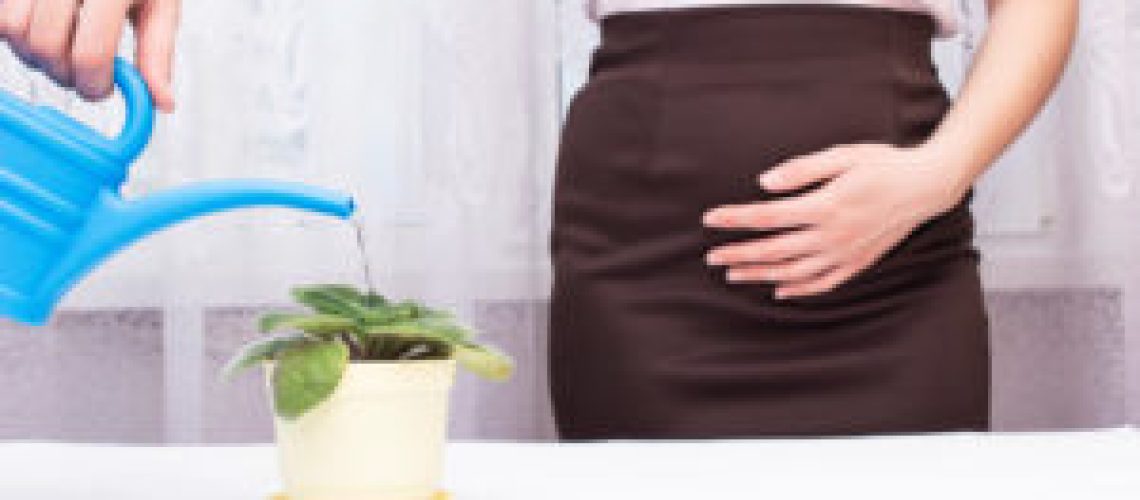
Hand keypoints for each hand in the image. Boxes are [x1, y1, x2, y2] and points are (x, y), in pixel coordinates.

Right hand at [0, 0, 179, 111]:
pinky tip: (42, 27)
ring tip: (61, 48)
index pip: (91, 54)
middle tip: (82, 72)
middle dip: (63, 73)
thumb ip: (157, 53)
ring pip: (13, 31)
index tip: (102, 87)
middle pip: (45, 46)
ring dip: (34, 54)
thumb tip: (159, 100)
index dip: (94, 84)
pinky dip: (15, 31)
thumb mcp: (160, 5)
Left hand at [702, 143, 970, 298]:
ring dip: (760, 275)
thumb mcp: (843, 155)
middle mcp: (833, 236)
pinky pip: (822, 283)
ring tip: (733, 274)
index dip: (735, 219)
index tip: (710, 219)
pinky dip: (798, 290)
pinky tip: (778, 290)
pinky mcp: (858, 263)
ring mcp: (845, 253)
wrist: (927, 186)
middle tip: (711, 257)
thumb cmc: (884, 164)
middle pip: (774, 250)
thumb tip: (764, 183)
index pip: (767, 217)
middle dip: (738, 254)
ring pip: (793, 272)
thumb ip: (802, 169)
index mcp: (825, 206)